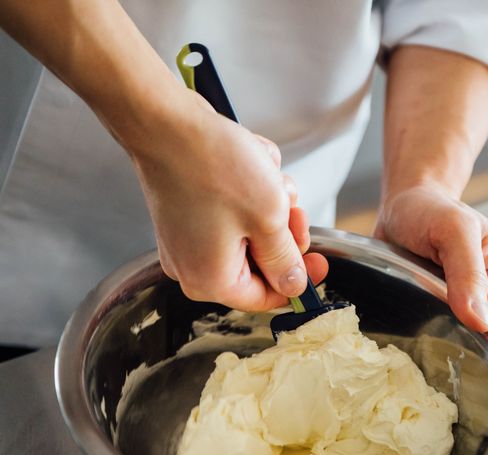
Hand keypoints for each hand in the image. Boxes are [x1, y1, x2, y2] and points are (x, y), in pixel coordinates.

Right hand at [129, 91, 327, 310]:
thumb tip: (294, 285)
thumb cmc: (211, 167)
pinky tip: (247, 163)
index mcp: (210, 281)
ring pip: (250, 232)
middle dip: (281, 231)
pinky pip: (232, 212)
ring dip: (268, 202)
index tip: (321, 261)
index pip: (268, 298)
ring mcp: (186, 240)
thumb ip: (285, 259)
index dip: (300, 279)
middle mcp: (192, 267)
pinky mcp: (187, 214)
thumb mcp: (268, 218)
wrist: (166, 122)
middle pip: (259, 264)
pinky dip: (247, 190)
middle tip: (290, 203)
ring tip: (265, 173)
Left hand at [374, 184, 487, 331]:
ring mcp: (464, 309)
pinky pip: (438, 338)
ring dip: (437, 329)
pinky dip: (423, 332)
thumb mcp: (454, 229)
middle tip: (426, 297)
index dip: (479, 319)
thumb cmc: (432, 211)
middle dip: (457, 326)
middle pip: (486, 337)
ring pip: (462, 342)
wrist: (400, 208)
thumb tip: (482, 323)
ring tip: (417, 298)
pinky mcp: (438, 316)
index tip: (449, 304)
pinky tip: (410, 313)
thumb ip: (468, 273)